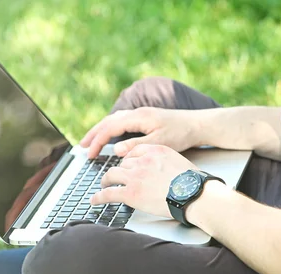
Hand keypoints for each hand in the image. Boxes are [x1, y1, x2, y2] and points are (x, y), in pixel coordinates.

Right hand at [80, 107, 203, 158]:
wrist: (198, 124)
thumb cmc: (181, 134)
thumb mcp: (159, 143)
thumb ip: (137, 146)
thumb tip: (117, 151)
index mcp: (139, 117)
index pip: (110, 128)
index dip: (98, 141)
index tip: (90, 154)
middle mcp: (137, 113)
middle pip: (108, 121)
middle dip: (93, 134)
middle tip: (82, 147)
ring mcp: (141, 114)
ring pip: (113, 120)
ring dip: (100, 131)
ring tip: (90, 142)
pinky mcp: (145, 118)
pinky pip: (121, 122)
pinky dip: (110, 129)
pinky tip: (109, 137)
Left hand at [91, 144, 195, 217]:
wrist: (194, 194)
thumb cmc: (193, 182)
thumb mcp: (179, 162)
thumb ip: (166, 162)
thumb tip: (163, 172)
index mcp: (155, 150)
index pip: (135, 152)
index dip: (129, 160)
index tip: (127, 165)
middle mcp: (142, 160)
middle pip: (123, 163)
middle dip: (119, 170)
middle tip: (115, 177)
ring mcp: (134, 176)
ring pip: (111, 175)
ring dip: (105, 181)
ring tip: (103, 186)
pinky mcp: (130, 193)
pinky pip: (108, 193)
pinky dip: (99, 197)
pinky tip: (94, 200)